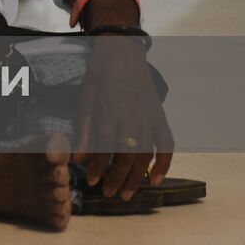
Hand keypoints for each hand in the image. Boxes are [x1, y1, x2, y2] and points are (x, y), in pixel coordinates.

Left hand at [72, 37, 173, 199]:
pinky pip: (166, 144)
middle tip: (108, 193)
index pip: (104, 147)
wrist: (123, 51)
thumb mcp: (85, 97)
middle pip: (126, 156)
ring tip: (125, 194)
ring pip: (145, 155)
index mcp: (110, 110)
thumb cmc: (100, 73)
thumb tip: (78, 158)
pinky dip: (163, 164)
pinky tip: (154, 180)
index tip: (91, 181)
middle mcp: (132, 116)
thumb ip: (84, 129)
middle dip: (116, 178)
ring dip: (135, 177)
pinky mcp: (160, 116)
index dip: (98, 167)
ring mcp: (149, 117)